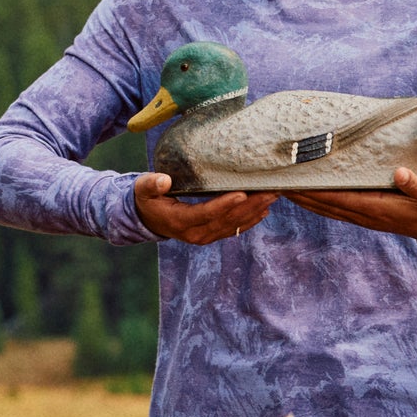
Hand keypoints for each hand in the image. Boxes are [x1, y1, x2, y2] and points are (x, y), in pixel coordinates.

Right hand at [134, 172, 276, 243]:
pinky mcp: (211, 235)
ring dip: (254, 211)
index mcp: (180, 221)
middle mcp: (195, 233)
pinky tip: (264, 210)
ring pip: (234, 225)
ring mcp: (205, 236)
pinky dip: (249, 220)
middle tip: (270, 191)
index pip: (206, 213)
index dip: (225, 204)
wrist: (148, 219)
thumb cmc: (147, 199)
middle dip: (250, 206)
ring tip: (273, 196)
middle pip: (226, 220)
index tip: (243, 193)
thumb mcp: (143, 189)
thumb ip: (151, 184)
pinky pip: (233, 229)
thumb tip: (163, 180)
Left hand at [284, 166, 416, 240]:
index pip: (338, 199)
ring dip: (305, 201)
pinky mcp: (365, 215)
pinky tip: (308, 197)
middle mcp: (364, 215)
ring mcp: (363, 217)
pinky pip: (336, 210)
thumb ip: (413, 183)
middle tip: (278, 185)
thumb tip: (399, 172)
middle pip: (325, 206)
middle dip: (301, 196)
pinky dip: (319, 203)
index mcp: (375, 208)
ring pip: (327, 209)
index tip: (296, 184)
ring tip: (284, 189)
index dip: (316, 193)